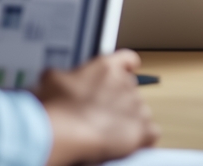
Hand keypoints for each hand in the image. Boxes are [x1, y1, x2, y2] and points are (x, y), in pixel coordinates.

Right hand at [36, 50, 157, 165]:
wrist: (63, 130)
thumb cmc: (56, 106)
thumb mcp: (51, 80)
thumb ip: (63, 76)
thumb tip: (57, 78)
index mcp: (105, 67)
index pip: (127, 59)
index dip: (128, 65)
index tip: (129, 68)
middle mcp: (124, 82)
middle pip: (131, 88)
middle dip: (119, 100)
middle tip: (101, 113)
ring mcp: (136, 106)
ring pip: (140, 110)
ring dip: (128, 119)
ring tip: (108, 131)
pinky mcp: (142, 129)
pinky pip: (150, 133)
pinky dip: (142, 138)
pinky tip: (128, 143)